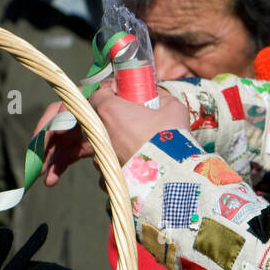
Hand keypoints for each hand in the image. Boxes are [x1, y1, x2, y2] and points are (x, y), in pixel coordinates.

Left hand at [41, 81, 188, 185]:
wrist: (174, 175)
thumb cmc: (173, 139)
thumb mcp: (173, 108)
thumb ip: (160, 97)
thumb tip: (156, 94)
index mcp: (111, 112)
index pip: (97, 94)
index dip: (110, 93)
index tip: (123, 95)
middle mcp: (100, 133)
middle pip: (95, 119)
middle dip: (110, 118)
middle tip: (131, 120)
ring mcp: (101, 157)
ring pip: (102, 144)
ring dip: (114, 142)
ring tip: (138, 146)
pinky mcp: (106, 176)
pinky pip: (109, 166)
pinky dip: (119, 164)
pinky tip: (136, 164)